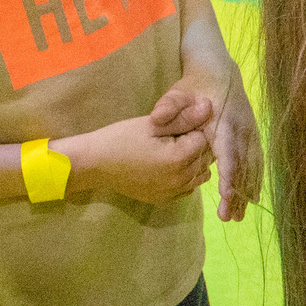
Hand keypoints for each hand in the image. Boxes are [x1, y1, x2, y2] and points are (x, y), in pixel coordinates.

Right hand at [69, 110, 213, 204]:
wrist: (95, 164)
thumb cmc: (121, 138)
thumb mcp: (153, 124)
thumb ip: (184, 118)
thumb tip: (210, 106)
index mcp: (179, 158)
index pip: (204, 138)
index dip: (192, 129)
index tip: (176, 126)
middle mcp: (180, 179)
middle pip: (205, 158)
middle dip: (195, 146)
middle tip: (173, 137)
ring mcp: (173, 192)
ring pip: (200, 175)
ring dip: (193, 162)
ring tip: (172, 151)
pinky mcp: (165, 199)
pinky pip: (188, 187)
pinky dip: (185, 176)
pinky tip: (168, 166)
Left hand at [157, 60, 261, 220]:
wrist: (219, 71)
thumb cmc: (194, 86)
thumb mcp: (177, 92)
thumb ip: (168, 106)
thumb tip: (157, 117)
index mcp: (225, 122)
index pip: (229, 153)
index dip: (230, 176)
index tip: (226, 196)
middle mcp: (242, 130)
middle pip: (244, 166)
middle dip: (238, 192)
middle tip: (229, 216)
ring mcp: (250, 133)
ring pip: (253, 167)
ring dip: (247, 191)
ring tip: (238, 215)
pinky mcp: (253, 136)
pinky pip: (257, 162)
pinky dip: (254, 181)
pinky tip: (250, 198)